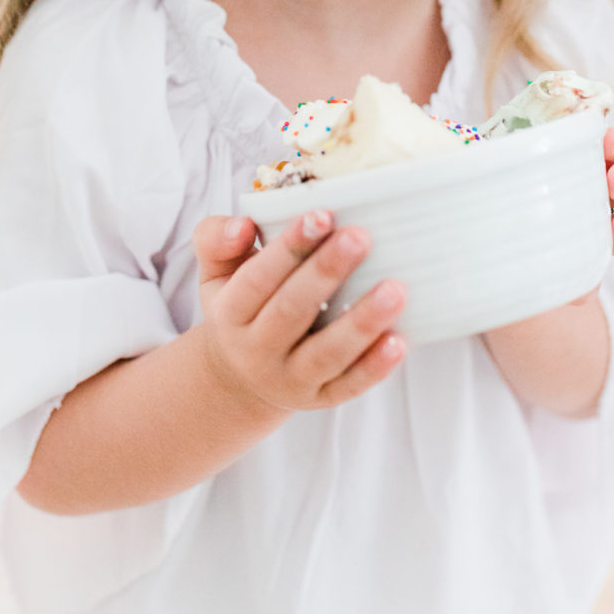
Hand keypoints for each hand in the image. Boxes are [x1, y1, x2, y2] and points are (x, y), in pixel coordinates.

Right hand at [193, 209, 405, 413]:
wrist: (237, 379)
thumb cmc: (239, 307)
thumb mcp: (214, 274)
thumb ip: (217, 240)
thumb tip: (242, 226)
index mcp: (231, 313)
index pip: (258, 278)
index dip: (290, 247)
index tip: (322, 214)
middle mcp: (256, 350)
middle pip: (292, 311)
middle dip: (327, 272)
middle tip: (361, 236)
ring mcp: (289, 380)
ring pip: (326, 353)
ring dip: (362, 322)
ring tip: (395, 289)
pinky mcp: (319, 398)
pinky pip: (348, 386)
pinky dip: (375, 367)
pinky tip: (399, 341)